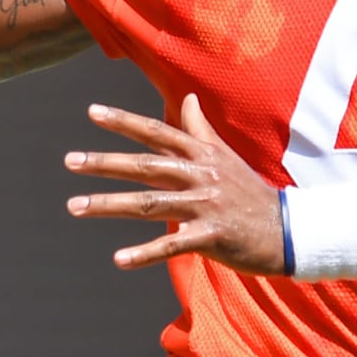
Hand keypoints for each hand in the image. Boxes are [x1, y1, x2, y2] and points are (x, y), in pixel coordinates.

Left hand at [65, 95, 285, 275]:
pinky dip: (144, 254)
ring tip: (74, 206)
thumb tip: (188, 98)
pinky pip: (171, 246)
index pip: (156, 133)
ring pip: (150, 204)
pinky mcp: (211, 237)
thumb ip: (201, 129)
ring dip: (109, 205)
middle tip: (69, 161)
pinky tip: (118, 259)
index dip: (124, 121)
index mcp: (200, 155)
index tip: (91, 112)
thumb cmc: (249, 191)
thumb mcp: (225, 155)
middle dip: (104, 163)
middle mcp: (199, 175)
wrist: (287, 229)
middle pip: (145, 166)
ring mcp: (204, 206)